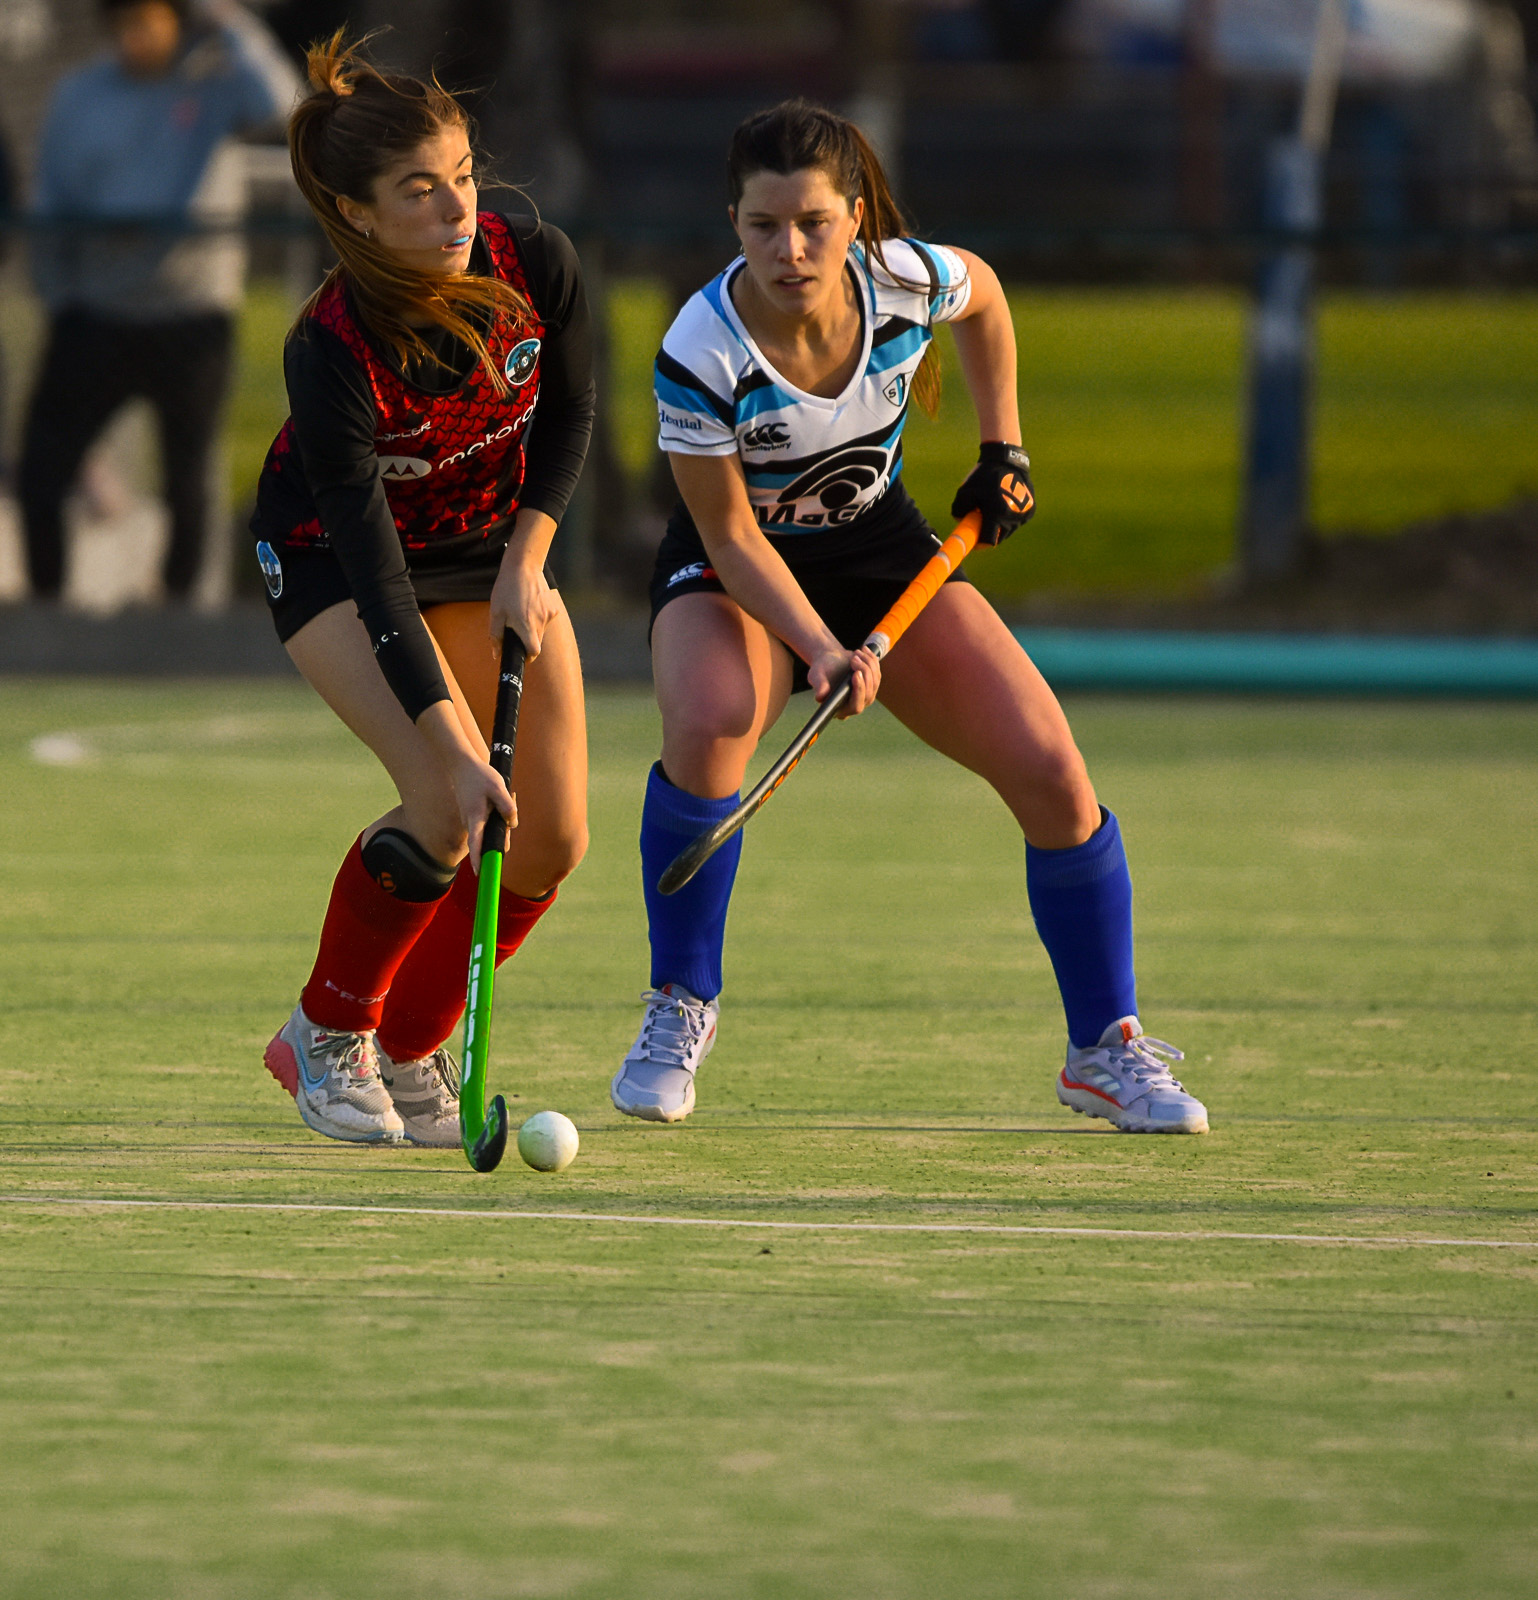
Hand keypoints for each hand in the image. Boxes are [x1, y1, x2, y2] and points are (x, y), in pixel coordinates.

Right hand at [450, 749, 516, 873]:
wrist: (462, 766)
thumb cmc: (480, 776)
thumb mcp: (498, 787)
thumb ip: (507, 806)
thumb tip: (512, 824)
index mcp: (475, 818)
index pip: (476, 844)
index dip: (478, 860)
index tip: (480, 874)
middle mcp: (471, 824)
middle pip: (491, 841)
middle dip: (504, 833)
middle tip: (509, 801)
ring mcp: (471, 822)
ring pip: (492, 832)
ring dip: (502, 822)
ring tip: (505, 795)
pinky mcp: (474, 819)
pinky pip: (489, 825)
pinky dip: (497, 817)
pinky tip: (501, 797)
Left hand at [489, 551, 560, 660]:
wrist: (523, 566)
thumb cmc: (507, 589)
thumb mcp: (496, 613)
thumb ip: (496, 636)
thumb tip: (496, 654)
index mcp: (526, 626)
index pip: (533, 652)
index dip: (527, 656)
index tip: (520, 654)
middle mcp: (541, 622)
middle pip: (537, 642)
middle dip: (527, 640)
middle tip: (515, 628)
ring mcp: (549, 614)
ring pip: (541, 630)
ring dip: (532, 627)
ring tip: (521, 611)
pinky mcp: (553, 607)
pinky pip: (545, 619)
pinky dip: (538, 617)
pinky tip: (529, 605)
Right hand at [808, 644, 880, 717]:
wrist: (830, 659)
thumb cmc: (821, 669)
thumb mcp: (816, 676)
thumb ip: (819, 686)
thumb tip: (820, 697)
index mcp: (841, 708)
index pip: (855, 706)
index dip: (859, 691)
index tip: (856, 674)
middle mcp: (855, 705)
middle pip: (868, 693)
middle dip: (864, 672)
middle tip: (854, 658)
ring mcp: (865, 696)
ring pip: (875, 681)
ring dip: (868, 664)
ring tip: (856, 653)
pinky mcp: (872, 685)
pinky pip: (878, 673)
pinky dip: (872, 660)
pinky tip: (864, 650)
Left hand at [950, 442, 1034, 545]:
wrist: (1007, 460)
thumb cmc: (984, 476)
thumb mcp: (965, 491)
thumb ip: (958, 510)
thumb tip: (960, 522)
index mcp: (997, 514)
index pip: (989, 541)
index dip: (980, 543)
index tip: (974, 540)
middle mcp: (1013, 517)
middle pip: (999, 537)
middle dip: (989, 533)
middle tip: (981, 522)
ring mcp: (1024, 514)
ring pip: (1009, 530)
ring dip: (1000, 525)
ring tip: (992, 511)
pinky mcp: (1031, 510)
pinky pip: (1017, 521)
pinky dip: (1009, 518)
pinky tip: (1003, 505)